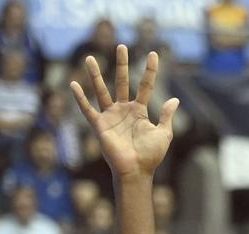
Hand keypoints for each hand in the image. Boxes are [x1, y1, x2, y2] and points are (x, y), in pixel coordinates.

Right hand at [70, 46, 178, 179]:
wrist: (137, 171)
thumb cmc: (151, 155)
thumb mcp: (163, 134)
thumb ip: (167, 116)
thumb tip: (175, 99)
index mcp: (140, 111)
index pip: (145, 86)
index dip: (150, 71)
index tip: (154, 54)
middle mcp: (124, 110)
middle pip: (122, 82)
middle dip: (122, 65)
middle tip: (122, 46)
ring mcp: (110, 116)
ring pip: (102, 91)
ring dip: (96, 75)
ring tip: (90, 58)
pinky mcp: (100, 125)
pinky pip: (88, 109)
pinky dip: (80, 98)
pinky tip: (74, 84)